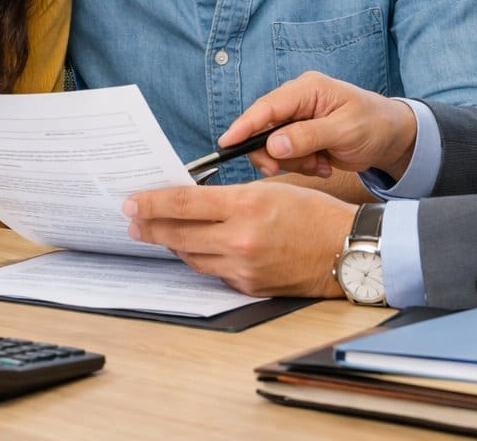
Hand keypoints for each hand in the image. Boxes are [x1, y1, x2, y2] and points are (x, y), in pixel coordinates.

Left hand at [122, 180, 352, 297]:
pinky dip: (199, 258)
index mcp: (246, 206)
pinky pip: (213, 272)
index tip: (130, 202)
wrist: (345, 250)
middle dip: (150, 226)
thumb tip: (192, 201)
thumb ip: (229, 196)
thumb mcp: (270, 190)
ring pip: (191, 256)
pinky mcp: (249, 286)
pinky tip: (192, 248)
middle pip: (179, 233)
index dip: (151, 203)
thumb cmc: (313, 213)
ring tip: (156, 233)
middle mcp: (241, 239)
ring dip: (171, 243)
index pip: (184, 204)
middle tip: (131, 220)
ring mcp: (243, 267)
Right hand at [220, 71, 418, 180]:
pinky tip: (324, 164)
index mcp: (307, 89)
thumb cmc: (374, 124)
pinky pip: (286, 156)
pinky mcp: (300, 138)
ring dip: (294, 162)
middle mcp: (298, 102)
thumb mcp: (346, 130)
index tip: (227, 142)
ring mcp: (298, 120)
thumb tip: (274, 144)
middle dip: (275, 153)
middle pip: (263, 129)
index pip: (268, 106)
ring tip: (321, 163)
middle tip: (287, 168)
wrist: (392, 137)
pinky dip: (302, 165)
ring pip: (273, 147)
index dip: (245, 125)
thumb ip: (309, 136)